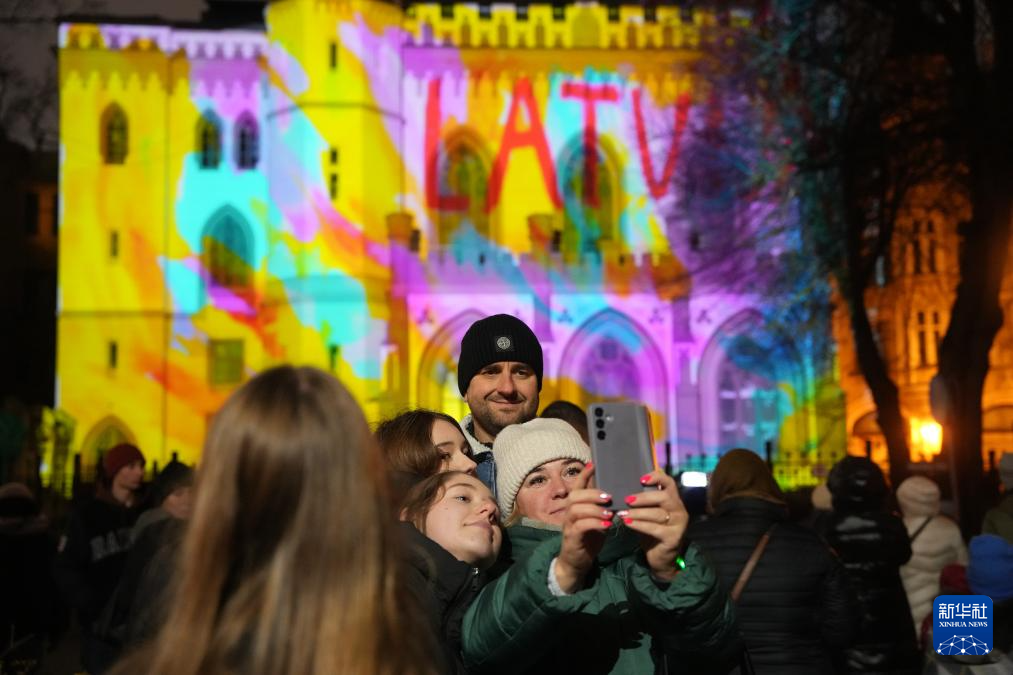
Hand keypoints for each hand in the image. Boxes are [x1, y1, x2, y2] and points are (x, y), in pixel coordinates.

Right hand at [554, 463, 613, 592]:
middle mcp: (569, 513)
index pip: (577, 486)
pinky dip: (594, 523)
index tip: (593, 463)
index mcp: (575, 507)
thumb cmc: (588, 539)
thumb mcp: (597, 521)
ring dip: (595, 509)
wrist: (576, 563)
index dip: (584, 474)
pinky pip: (581, 526)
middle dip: (592, 493)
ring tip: (609, 513)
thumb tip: (618, 496)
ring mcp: (568, 525)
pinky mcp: (571, 538)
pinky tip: (606, 526)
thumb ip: (603, 509)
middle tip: (608, 497)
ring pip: (576, 509)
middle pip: (575, 495)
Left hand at [618, 470, 687, 581]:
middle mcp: (679, 510)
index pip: (669, 483)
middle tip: (627, 499)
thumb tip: (625, 487)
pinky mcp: (673, 538)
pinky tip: (628, 523)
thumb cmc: (654, 530)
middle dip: (644, 497)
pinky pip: (655, 529)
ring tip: (623, 513)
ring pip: (658, 514)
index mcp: (674, 500)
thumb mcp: (650, 513)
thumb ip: (645, 501)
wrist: (662, 556)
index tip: (641, 479)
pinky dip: (639, 525)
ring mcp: (678, 524)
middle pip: (664, 497)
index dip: (657, 477)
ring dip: (638, 512)